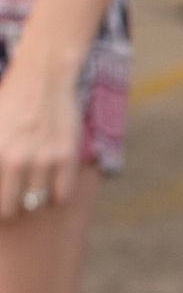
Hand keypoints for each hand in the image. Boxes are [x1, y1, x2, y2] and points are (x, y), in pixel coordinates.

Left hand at [0, 57, 82, 220]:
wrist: (42, 79)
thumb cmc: (8, 102)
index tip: (2, 206)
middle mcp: (14, 158)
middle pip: (10, 209)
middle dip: (9, 213)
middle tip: (12, 210)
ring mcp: (42, 158)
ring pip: (37, 204)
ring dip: (34, 205)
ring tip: (32, 197)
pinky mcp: (66, 156)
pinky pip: (62, 195)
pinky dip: (56, 199)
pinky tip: (52, 190)